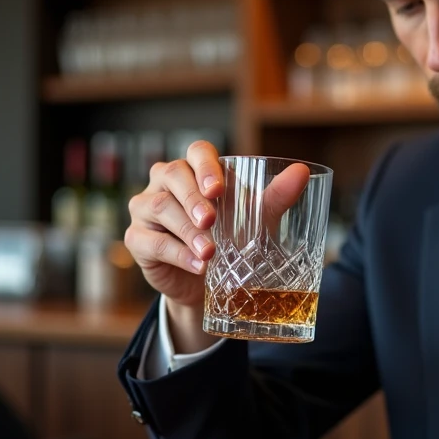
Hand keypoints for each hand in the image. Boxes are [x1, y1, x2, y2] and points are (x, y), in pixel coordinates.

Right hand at [125, 144, 311, 348]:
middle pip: (172, 175)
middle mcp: (165, 183)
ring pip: (158, 207)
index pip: (196, 151)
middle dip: (192, 197)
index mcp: (195, 170)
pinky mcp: (137, 239)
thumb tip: (302, 172)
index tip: (218, 189)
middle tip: (211, 220)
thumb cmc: (233, 241)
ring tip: (211, 251)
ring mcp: (146, 209)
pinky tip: (198, 266)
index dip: (205, 166)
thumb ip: (275, 197)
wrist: (210, 286)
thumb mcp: (256, 220)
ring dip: (187, 230)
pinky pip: (151, 241)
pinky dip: (177, 254)